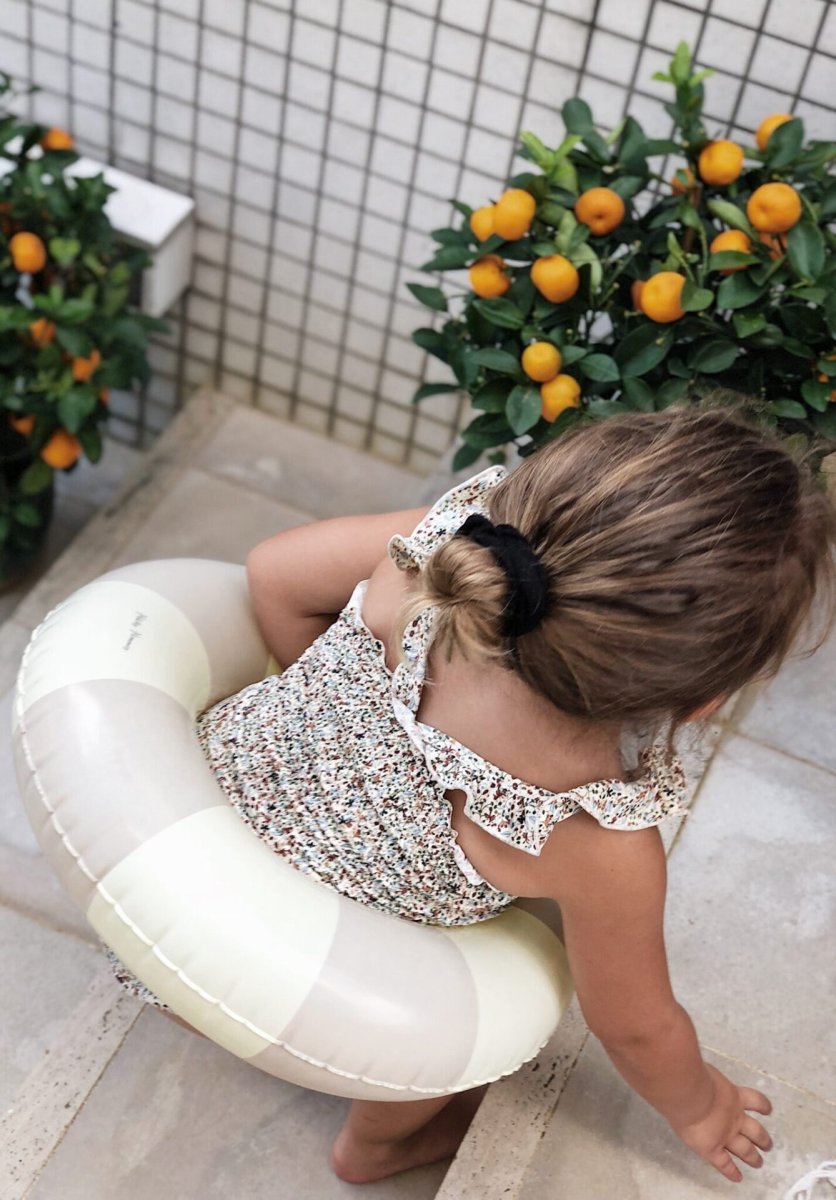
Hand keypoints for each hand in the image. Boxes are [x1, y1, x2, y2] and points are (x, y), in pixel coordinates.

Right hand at [671, 1064, 772, 1182]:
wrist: (687, 1092)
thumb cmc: (691, 1076)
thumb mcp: (701, 1066)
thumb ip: (700, 1066)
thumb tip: (686, 1055)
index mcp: (733, 1095)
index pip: (754, 1101)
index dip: (763, 1106)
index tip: (768, 1110)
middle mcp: (733, 1117)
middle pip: (755, 1130)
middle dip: (762, 1138)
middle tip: (768, 1144)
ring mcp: (725, 1134)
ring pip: (745, 1150)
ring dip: (753, 1157)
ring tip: (758, 1162)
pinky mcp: (713, 1148)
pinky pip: (724, 1164)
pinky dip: (731, 1171)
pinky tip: (737, 1177)